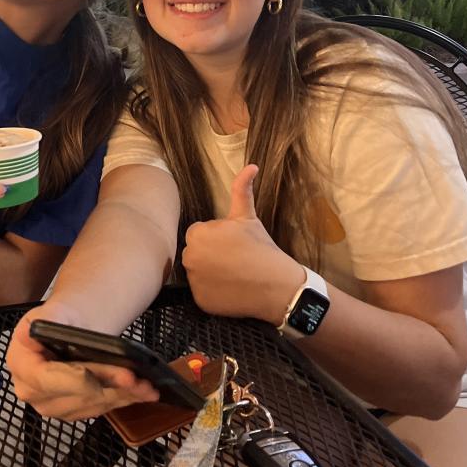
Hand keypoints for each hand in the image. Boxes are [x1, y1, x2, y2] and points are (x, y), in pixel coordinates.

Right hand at [6, 303, 158, 421]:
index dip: (70, 379)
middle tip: (132, 377)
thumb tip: (28, 332)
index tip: (91, 375)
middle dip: (105, 385)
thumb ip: (44, 321)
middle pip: (74, 395)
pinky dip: (124, 399)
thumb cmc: (62, 318)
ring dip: (121, 395)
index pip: (45, 380)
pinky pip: (101, 409)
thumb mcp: (53, 311)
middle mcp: (33, 392)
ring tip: (145, 385)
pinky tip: (142, 392)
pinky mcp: (75, 411)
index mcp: (21, 365)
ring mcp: (54, 405)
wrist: (72, 328)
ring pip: (92, 405)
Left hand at [182, 165, 302, 320]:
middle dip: (210, 254)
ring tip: (233, 274)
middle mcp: (190, 257)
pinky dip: (212, 292)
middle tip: (234, 259)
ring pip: (197, 272)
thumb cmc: (261, 248)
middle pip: (195, 253)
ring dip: (210, 272)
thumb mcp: (248, 217)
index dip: (216, 238)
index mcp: (198, 234)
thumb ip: (242, 189)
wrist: (276, 286)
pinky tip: (230, 289)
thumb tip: (251, 165)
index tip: (232, 244)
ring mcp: (194, 281)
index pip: (198, 234)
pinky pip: (201, 293)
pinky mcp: (200, 301)